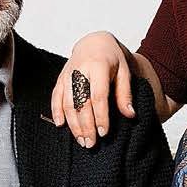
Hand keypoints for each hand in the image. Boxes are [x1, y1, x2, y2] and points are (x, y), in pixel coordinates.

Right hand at [51, 32, 134, 147]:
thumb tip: (130, 115)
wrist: (94, 43)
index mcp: (98, 65)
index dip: (100, 116)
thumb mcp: (124, 72)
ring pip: (67, 102)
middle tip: (91, 144)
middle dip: (85, 125)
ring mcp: (67, 74)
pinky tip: (60, 125)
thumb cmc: (112, 60)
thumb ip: (125, 94)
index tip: (104, 133)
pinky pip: (55, 96)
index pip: (98, 95)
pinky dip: (56, 111)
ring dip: (73, 124)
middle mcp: (80, 69)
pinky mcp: (60, 78)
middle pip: (81, 102)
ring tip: (81, 140)